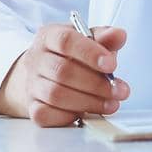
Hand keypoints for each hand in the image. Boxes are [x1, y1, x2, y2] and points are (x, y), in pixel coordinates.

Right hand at [0, 23, 129, 125]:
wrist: (43, 75)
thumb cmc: (70, 56)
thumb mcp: (87, 41)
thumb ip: (104, 38)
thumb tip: (119, 35)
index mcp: (49, 36)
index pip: (66, 40)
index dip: (90, 53)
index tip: (111, 65)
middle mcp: (36, 59)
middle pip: (63, 71)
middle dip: (96, 84)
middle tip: (119, 90)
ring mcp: (32, 84)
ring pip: (56, 95)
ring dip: (89, 102)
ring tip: (111, 103)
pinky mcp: (32, 108)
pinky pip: (46, 115)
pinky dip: (69, 116)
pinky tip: (86, 113)